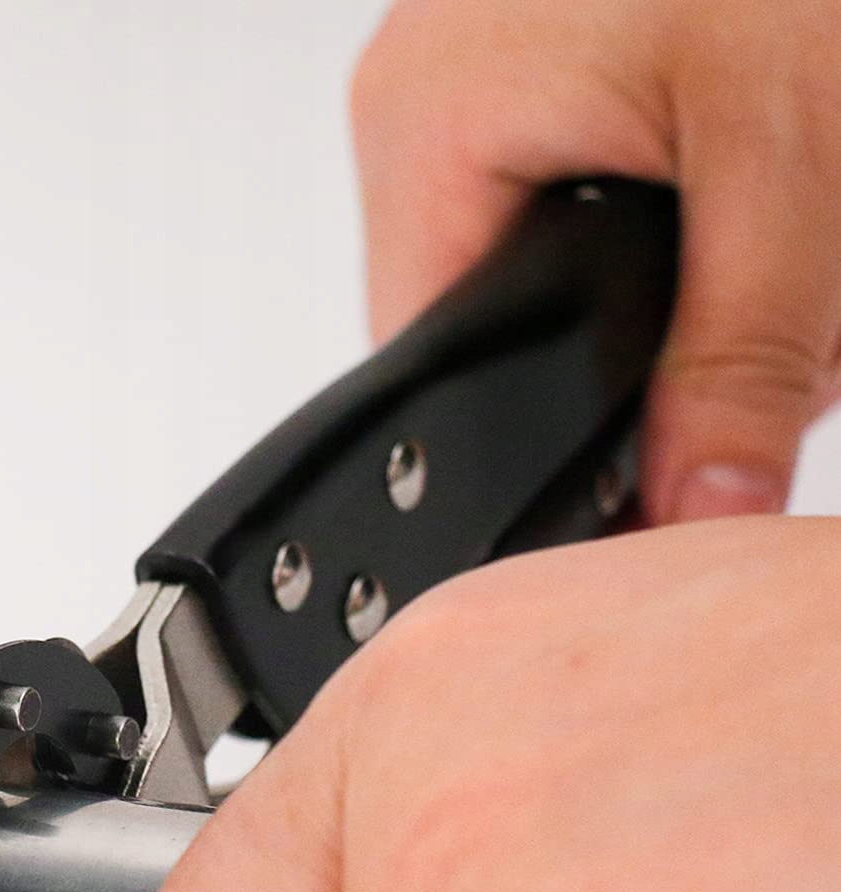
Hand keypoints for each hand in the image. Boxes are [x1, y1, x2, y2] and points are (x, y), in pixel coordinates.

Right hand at [350, 0, 840, 522]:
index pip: (433, 370)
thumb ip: (743, 365)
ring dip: (637, 269)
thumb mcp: (799, 161)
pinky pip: (557, 161)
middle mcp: (426, 82)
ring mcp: (479, 43)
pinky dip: (646, 188)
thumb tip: (694, 510)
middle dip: (609, 352)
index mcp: (432, 121)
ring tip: (745, 211)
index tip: (636, 477)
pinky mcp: (543, 23)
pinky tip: (723, 152)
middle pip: (477, 313)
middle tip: (741, 321)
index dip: (534, 448)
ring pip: (523, 242)